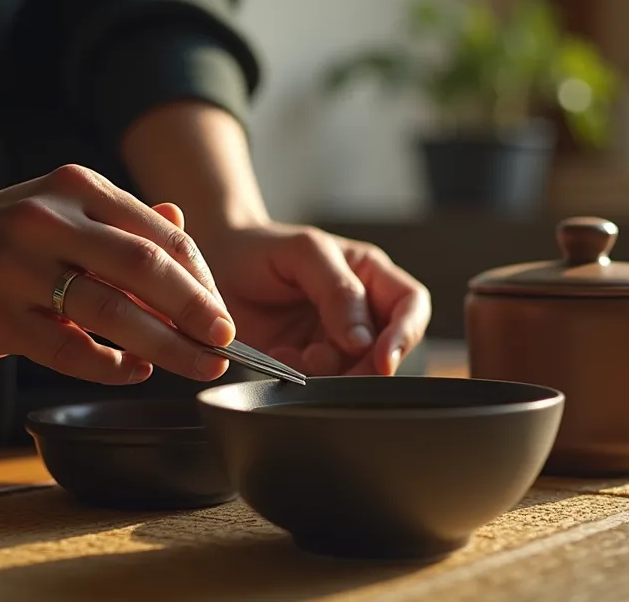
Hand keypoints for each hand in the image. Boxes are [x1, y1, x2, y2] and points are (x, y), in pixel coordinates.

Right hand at [0, 164, 235, 384]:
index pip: (161, 236)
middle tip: (227, 344)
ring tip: (197, 367)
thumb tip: (184, 224)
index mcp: (78, 189)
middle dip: (195, 312)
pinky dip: (109, 365)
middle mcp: (49, 220)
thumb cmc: (8, 230)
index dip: (202, 281)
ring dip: (164, 346)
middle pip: (144, 270)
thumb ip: (124, 221)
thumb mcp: (65, 207)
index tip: (224, 315)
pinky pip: (66, 349)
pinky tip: (134, 371)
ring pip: (110, 312)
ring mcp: (15, 268)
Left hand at [198, 223, 430, 375]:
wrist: (217, 265)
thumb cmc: (262, 248)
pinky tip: (281, 357)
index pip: (411, 305)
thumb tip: (363, 338)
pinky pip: (321, 381)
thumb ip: (338, 289)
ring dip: (329, 372)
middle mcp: (361, 309)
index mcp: (371, 275)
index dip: (405, 334)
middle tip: (324, 361)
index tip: (383, 358)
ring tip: (297, 354)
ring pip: (356, 371)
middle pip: (388, 347)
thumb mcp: (304, 252)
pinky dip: (303, 376)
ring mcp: (336, 339)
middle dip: (362, 364)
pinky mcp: (309, 361)